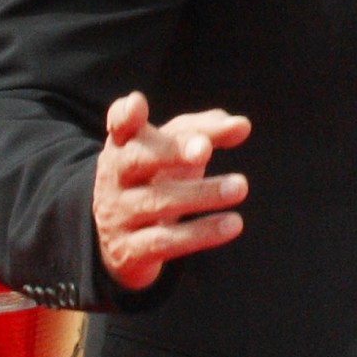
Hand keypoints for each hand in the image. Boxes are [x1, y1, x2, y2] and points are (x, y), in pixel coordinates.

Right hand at [93, 90, 250, 291]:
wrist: (122, 245)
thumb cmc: (157, 181)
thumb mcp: (175, 153)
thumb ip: (206, 132)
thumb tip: (242, 125)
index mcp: (124, 147)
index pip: (119, 126)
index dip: (125, 115)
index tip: (137, 105)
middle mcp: (114, 178)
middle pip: (138, 159)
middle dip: (171, 152)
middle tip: (205, 149)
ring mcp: (118, 215)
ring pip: (158, 202)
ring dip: (201, 194)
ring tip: (240, 187)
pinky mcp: (129, 251)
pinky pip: (166, 242)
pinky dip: (202, 233)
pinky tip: (234, 223)